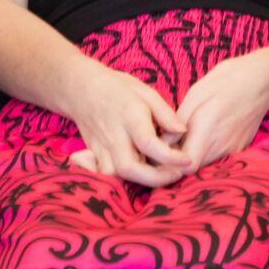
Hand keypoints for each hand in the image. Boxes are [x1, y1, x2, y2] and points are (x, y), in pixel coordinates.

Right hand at [62, 64, 191, 188]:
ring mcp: (101, 147)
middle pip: (130, 168)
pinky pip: (105, 175)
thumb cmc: (117, 88)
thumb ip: (165, 114)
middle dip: (155, 178)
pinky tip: (138, 175)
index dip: (170, 156)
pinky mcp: (94, 155)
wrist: (81, 89)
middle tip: (176, 174)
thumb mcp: (146, 92)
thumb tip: (183, 132)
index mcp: (129, 116)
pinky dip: (121, 181)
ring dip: (139, 181)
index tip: (187, 159)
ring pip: (115, 175)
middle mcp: (114, 135)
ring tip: (160, 175)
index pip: (149, 143)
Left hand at [172, 49, 268, 169]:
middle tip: (168, 142)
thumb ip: (178, 121)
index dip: (170, 164)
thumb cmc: (225, 81)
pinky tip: (205, 133)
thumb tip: (162, 142)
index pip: (185, 166)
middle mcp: (221, 146)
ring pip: (204, 163)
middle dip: (177, 160)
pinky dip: (206, 150)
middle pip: (193, 167)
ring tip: (185, 135)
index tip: (160, 151)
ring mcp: (232, 149)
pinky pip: (216, 156)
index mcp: (207, 130)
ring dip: (192, 155)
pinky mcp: (239, 148)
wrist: (261, 80)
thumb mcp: (196, 94)